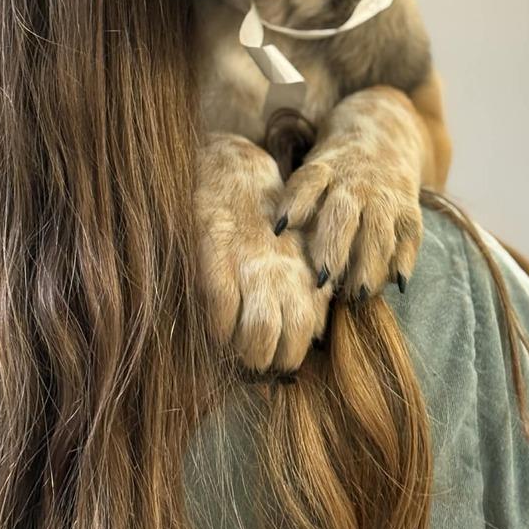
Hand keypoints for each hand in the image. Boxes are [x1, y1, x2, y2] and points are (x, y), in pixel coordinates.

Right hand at [195, 134, 330, 371]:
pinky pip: (221, 305)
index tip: (277, 359)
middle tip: (255, 361)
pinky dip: (217, 326)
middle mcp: (281, 269)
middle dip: (270, 362)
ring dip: (245, 353)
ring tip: (235, 350)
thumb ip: (309, 288)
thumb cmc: (265, 217)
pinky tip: (214, 326)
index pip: (310, 329)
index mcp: (303, 269)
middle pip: (288, 339)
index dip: (292, 355)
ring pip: (258, 331)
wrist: (232, 166)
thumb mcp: (297, 249)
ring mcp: (247, 261)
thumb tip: (314, 336)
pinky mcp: (214, 250)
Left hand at [276, 87, 423, 297]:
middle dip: (334, 248)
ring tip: (359, 294)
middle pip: (343, 215)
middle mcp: (355, 184)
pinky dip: (403, 259)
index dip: (293, 204)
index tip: (279, 228)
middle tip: (322, 281)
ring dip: (369, 264)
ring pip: (377, 231)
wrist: (385, 135)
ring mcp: (384, 197)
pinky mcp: (408, 209)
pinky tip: (396, 282)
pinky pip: (408, 236)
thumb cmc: (334, 169)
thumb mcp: (312, 172)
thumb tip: (279, 239)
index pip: (308, 184)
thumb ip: (299, 202)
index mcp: (324, 171)